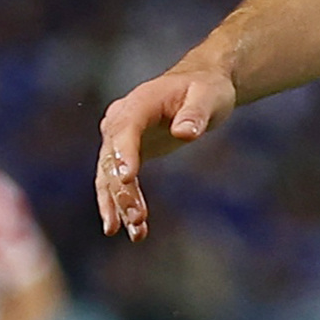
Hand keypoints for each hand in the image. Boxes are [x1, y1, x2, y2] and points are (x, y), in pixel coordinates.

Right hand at [96, 65, 235, 240]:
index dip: (124, 152)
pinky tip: (124, 230)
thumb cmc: (207, 88)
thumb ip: (196, 113)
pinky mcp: (125, 155)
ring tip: (136, 232)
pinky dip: (119, 205)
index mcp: (139, 101)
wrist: (200, 87)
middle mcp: (120, 120)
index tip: (128, 179)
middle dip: (122, 190)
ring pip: (110, 176)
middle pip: (113, 158)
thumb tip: (185, 132)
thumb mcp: (209, 96)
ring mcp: (118, 139)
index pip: (126, 128)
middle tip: (138, 218)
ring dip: (119, 204)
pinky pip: (116, 183)